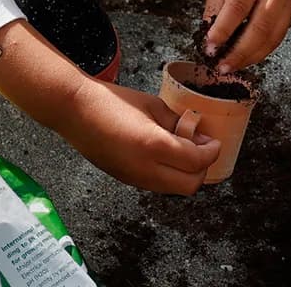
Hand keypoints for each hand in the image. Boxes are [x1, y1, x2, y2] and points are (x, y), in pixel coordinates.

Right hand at [65, 78, 219, 193]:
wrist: (75, 112)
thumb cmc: (114, 102)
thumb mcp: (154, 106)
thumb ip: (178, 123)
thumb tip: (197, 136)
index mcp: (155, 146)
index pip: (197, 162)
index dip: (212, 152)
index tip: (214, 141)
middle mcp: (145, 169)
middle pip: (189, 186)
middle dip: (202, 168)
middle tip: (203, 148)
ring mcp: (134, 179)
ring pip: (174, 189)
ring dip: (186, 173)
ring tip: (184, 149)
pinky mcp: (125, 180)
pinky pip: (157, 185)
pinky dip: (169, 174)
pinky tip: (166, 155)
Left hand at [203, 0, 290, 72]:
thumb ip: (216, 3)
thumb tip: (209, 36)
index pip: (238, 6)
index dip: (223, 30)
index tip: (209, 47)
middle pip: (260, 26)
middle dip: (239, 51)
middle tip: (221, 66)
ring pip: (273, 35)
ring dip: (252, 56)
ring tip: (233, 66)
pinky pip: (280, 34)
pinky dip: (264, 49)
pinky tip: (249, 56)